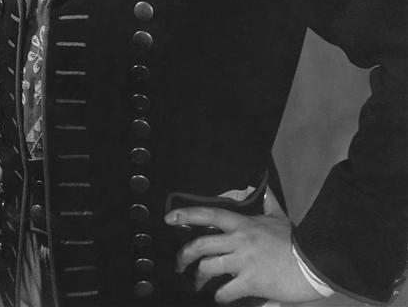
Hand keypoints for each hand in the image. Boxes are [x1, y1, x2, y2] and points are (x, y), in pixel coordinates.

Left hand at [164, 188, 322, 303]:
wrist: (312, 263)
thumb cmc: (295, 241)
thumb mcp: (279, 217)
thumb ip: (268, 202)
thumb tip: (263, 186)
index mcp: (243, 224)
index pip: (209, 215)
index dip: (187, 215)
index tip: (169, 219)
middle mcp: (238, 241)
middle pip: (201, 245)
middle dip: (184, 256)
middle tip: (179, 265)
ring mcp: (243, 262)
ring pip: (208, 268)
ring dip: (198, 279)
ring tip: (197, 285)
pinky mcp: (250, 282)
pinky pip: (225, 291)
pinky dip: (219, 297)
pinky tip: (220, 298)